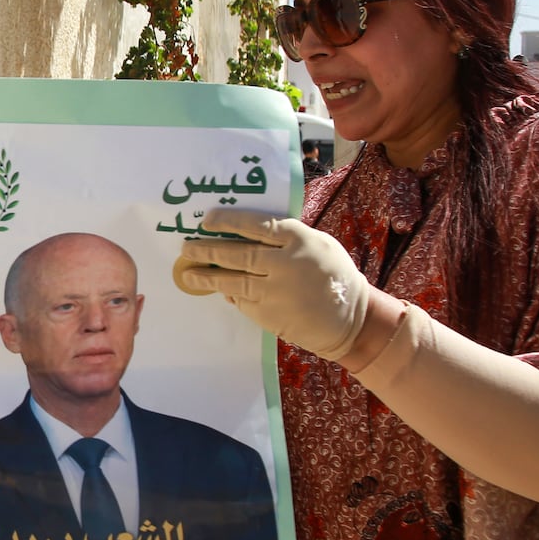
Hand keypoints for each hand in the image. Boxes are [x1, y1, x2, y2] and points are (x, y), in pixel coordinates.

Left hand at [174, 209, 370, 361]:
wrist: (351, 319)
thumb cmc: (333, 275)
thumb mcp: (318, 245)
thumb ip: (285, 239)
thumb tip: (245, 236)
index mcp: (298, 239)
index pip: (255, 225)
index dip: (227, 221)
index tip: (207, 220)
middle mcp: (285, 263)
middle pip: (237, 253)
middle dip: (207, 250)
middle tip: (187, 247)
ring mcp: (275, 290)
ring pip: (233, 280)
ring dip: (207, 276)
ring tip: (187, 272)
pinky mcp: (269, 314)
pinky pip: (242, 301)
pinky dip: (230, 294)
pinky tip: (218, 290)